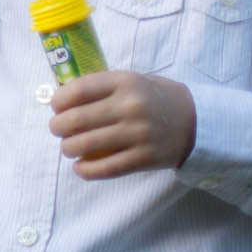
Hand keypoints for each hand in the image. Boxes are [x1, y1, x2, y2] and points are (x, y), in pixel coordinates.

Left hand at [48, 70, 197, 177]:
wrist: (196, 121)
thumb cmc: (154, 98)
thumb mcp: (131, 81)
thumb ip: (102, 87)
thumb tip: (63, 99)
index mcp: (124, 82)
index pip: (79, 89)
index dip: (59, 100)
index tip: (55, 106)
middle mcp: (130, 107)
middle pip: (78, 119)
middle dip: (58, 126)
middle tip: (57, 129)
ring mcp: (138, 134)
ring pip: (88, 145)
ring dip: (68, 148)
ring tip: (67, 148)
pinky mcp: (144, 159)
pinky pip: (107, 168)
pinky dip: (87, 171)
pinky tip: (79, 168)